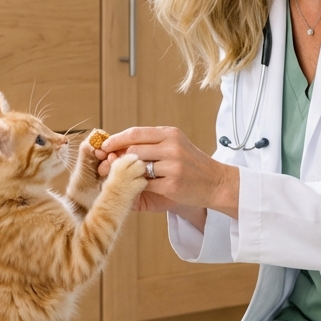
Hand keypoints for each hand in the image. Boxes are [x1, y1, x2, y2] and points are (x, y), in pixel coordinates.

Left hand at [96, 126, 239, 220]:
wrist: (216, 182)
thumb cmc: (191, 165)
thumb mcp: (174, 145)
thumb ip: (150, 144)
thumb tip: (118, 148)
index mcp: (170, 134)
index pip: (135, 133)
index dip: (116, 140)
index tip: (104, 147)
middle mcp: (172, 146)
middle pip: (133, 150)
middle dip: (117, 159)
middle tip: (106, 166)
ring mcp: (173, 166)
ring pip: (137, 168)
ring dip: (127, 173)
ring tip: (122, 177)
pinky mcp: (173, 184)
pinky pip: (146, 185)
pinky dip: (139, 186)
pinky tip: (138, 187)